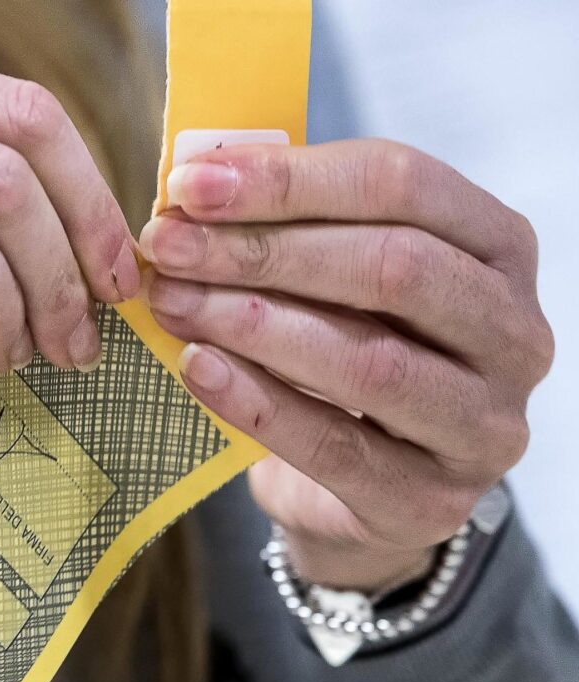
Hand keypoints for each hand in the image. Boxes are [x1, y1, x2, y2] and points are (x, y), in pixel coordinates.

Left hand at [142, 139, 553, 591]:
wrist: (357, 499)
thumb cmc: (342, 367)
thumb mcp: (331, 288)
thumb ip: (290, 234)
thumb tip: (197, 186)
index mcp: (499, 248)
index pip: (402, 185)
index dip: (290, 179)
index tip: (191, 184)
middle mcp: (514, 333)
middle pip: (392, 268)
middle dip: (263, 251)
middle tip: (167, 248)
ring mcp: (484, 424)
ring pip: (370, 361)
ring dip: (254, 325)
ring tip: (173, 305)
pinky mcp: (431, 501)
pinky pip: (335, 446)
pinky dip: (257, 404)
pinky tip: (198, 370)